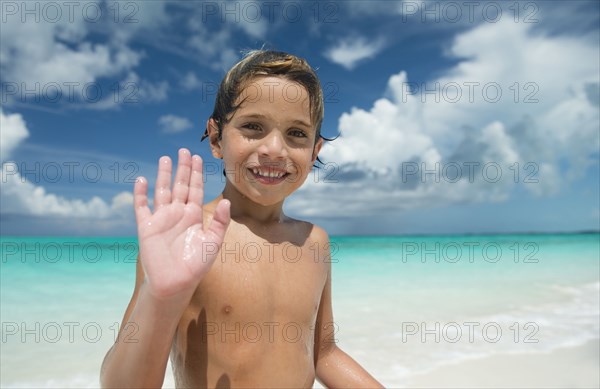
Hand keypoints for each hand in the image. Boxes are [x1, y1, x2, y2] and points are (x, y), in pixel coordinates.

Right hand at [133, 148, 229, 304]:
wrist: (175, 284)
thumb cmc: (196, 266)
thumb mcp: (213, 243)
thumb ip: (219, 222)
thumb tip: (227, 202)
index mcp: (193, 216)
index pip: (195, 189)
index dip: (196, 173)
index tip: (197, 157)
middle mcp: (177, 214)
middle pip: (180, 185)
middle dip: (182, 168)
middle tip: (184, 150)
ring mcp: (161, 219)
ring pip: (162, 191)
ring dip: (164, 175)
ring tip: (166, 158)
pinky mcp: (146, 227)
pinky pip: (142, 207)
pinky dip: (140, 194)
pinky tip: (141, 179)